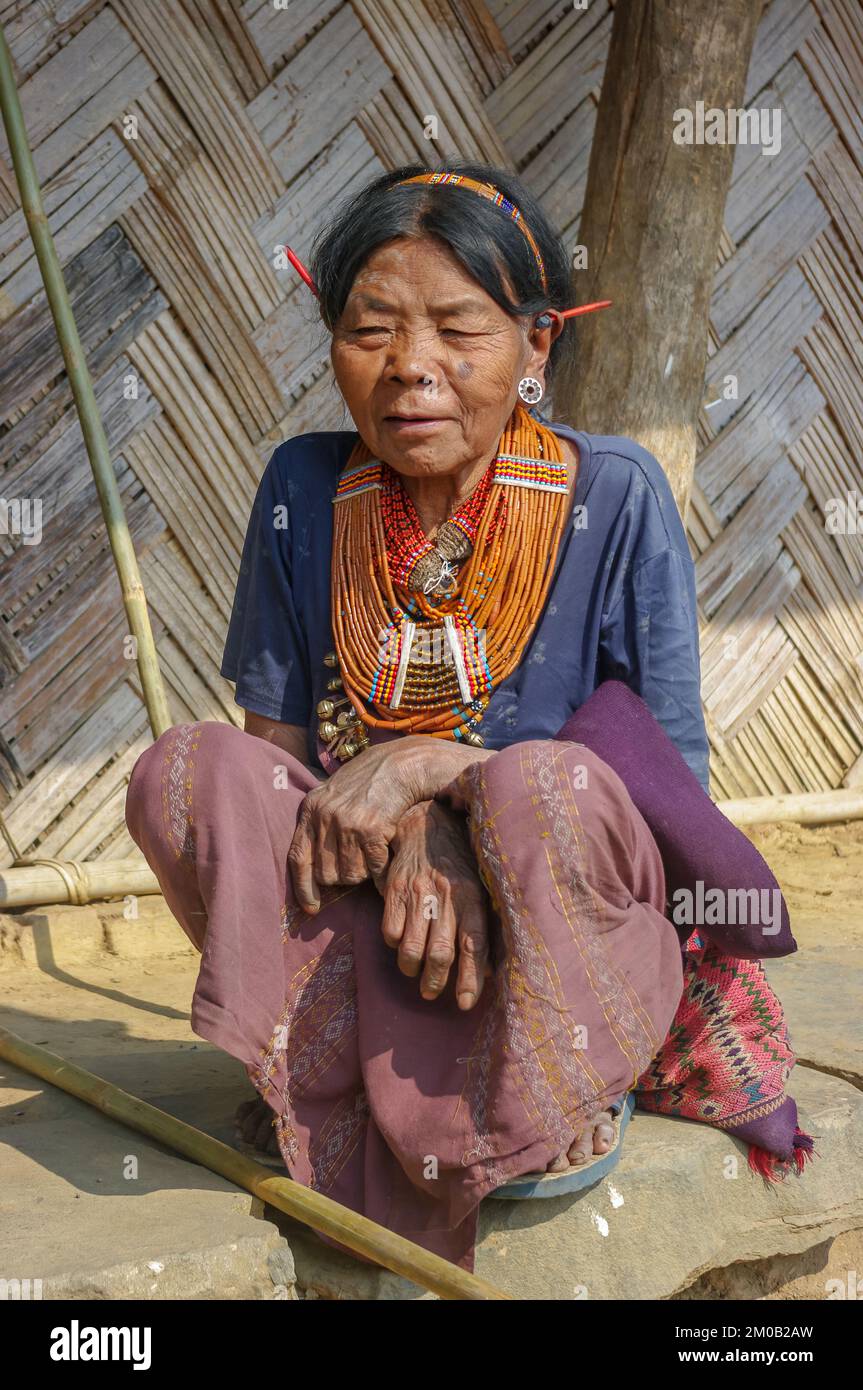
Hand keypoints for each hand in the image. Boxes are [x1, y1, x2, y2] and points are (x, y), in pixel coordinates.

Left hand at [288, 734, 493, 913]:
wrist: (400, 764)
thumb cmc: (369, 781)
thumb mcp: (333, 794)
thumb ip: (320, 822)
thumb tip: (313, 867)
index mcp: (311, 808)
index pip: (298, 858)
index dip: (303, 888)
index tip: (311, 908)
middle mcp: (324, 817)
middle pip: (326, 873)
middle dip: (343, 876)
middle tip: (359, 863)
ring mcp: (347, 823)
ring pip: (351, 875)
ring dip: (364, 872)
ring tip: (373, 853)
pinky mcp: (371, 830)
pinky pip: (373, 868)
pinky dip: (381, 869)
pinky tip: (386, 854)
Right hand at [376, 799, 490, 1009]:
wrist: (426, 822)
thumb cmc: (459, 860)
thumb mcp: (479, 885)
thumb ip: (482, 924)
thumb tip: (487, 969)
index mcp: (473, 896)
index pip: (474, 945)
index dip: (470, 978)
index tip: (465, 1003)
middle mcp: (446, 895)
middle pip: (440, 953)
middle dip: (436, 981)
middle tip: (432, 992)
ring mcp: (418, 892)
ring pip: (412, 948)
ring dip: (412, 969)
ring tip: (416, 973)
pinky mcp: (394, 889)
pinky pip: (391, 931)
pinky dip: (395, 944)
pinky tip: (401, 943)